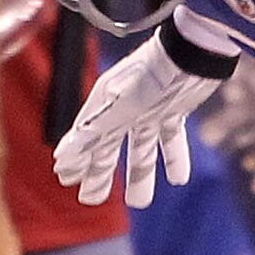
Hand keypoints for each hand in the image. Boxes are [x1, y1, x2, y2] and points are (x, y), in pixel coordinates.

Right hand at [54, 32, 223, 207]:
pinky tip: (178, 180)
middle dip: (99, 174)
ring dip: (140, 176)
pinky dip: (173, 159)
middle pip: (107, 148)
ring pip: (140, 149)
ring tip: (139, 202)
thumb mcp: (117, 107)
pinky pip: (170, 139)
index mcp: (104, 106)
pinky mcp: (174, 109)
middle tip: (90, 199)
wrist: (192, 52)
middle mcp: (123, 109)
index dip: (74, 159)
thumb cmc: (150, 75)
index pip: (83, 138)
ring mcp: (149, 110)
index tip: (65, 179)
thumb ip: (91, 132)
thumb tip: (61, 155)